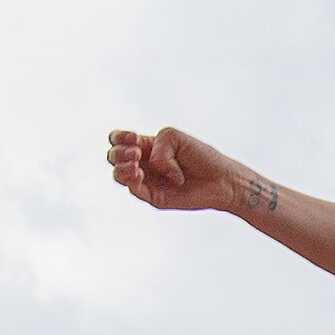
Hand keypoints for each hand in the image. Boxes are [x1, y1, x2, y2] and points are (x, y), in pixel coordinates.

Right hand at [109, 126, 268, 216]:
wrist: (221, 179)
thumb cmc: (201, 156)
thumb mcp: (175, 137)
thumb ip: (158, 146)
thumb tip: (149, 166)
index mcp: (147, 146)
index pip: (119, 140)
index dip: (119, 137)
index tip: (135, 138)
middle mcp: (144, 163)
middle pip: (113, 156)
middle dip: (119, 152)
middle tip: (137, 153)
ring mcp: (147, 181)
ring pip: (118, 175)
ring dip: (122, 168)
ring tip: (137, 166)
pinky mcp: (154, 197)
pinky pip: (134, 190)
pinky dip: (132, 181)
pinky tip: (140, 174)